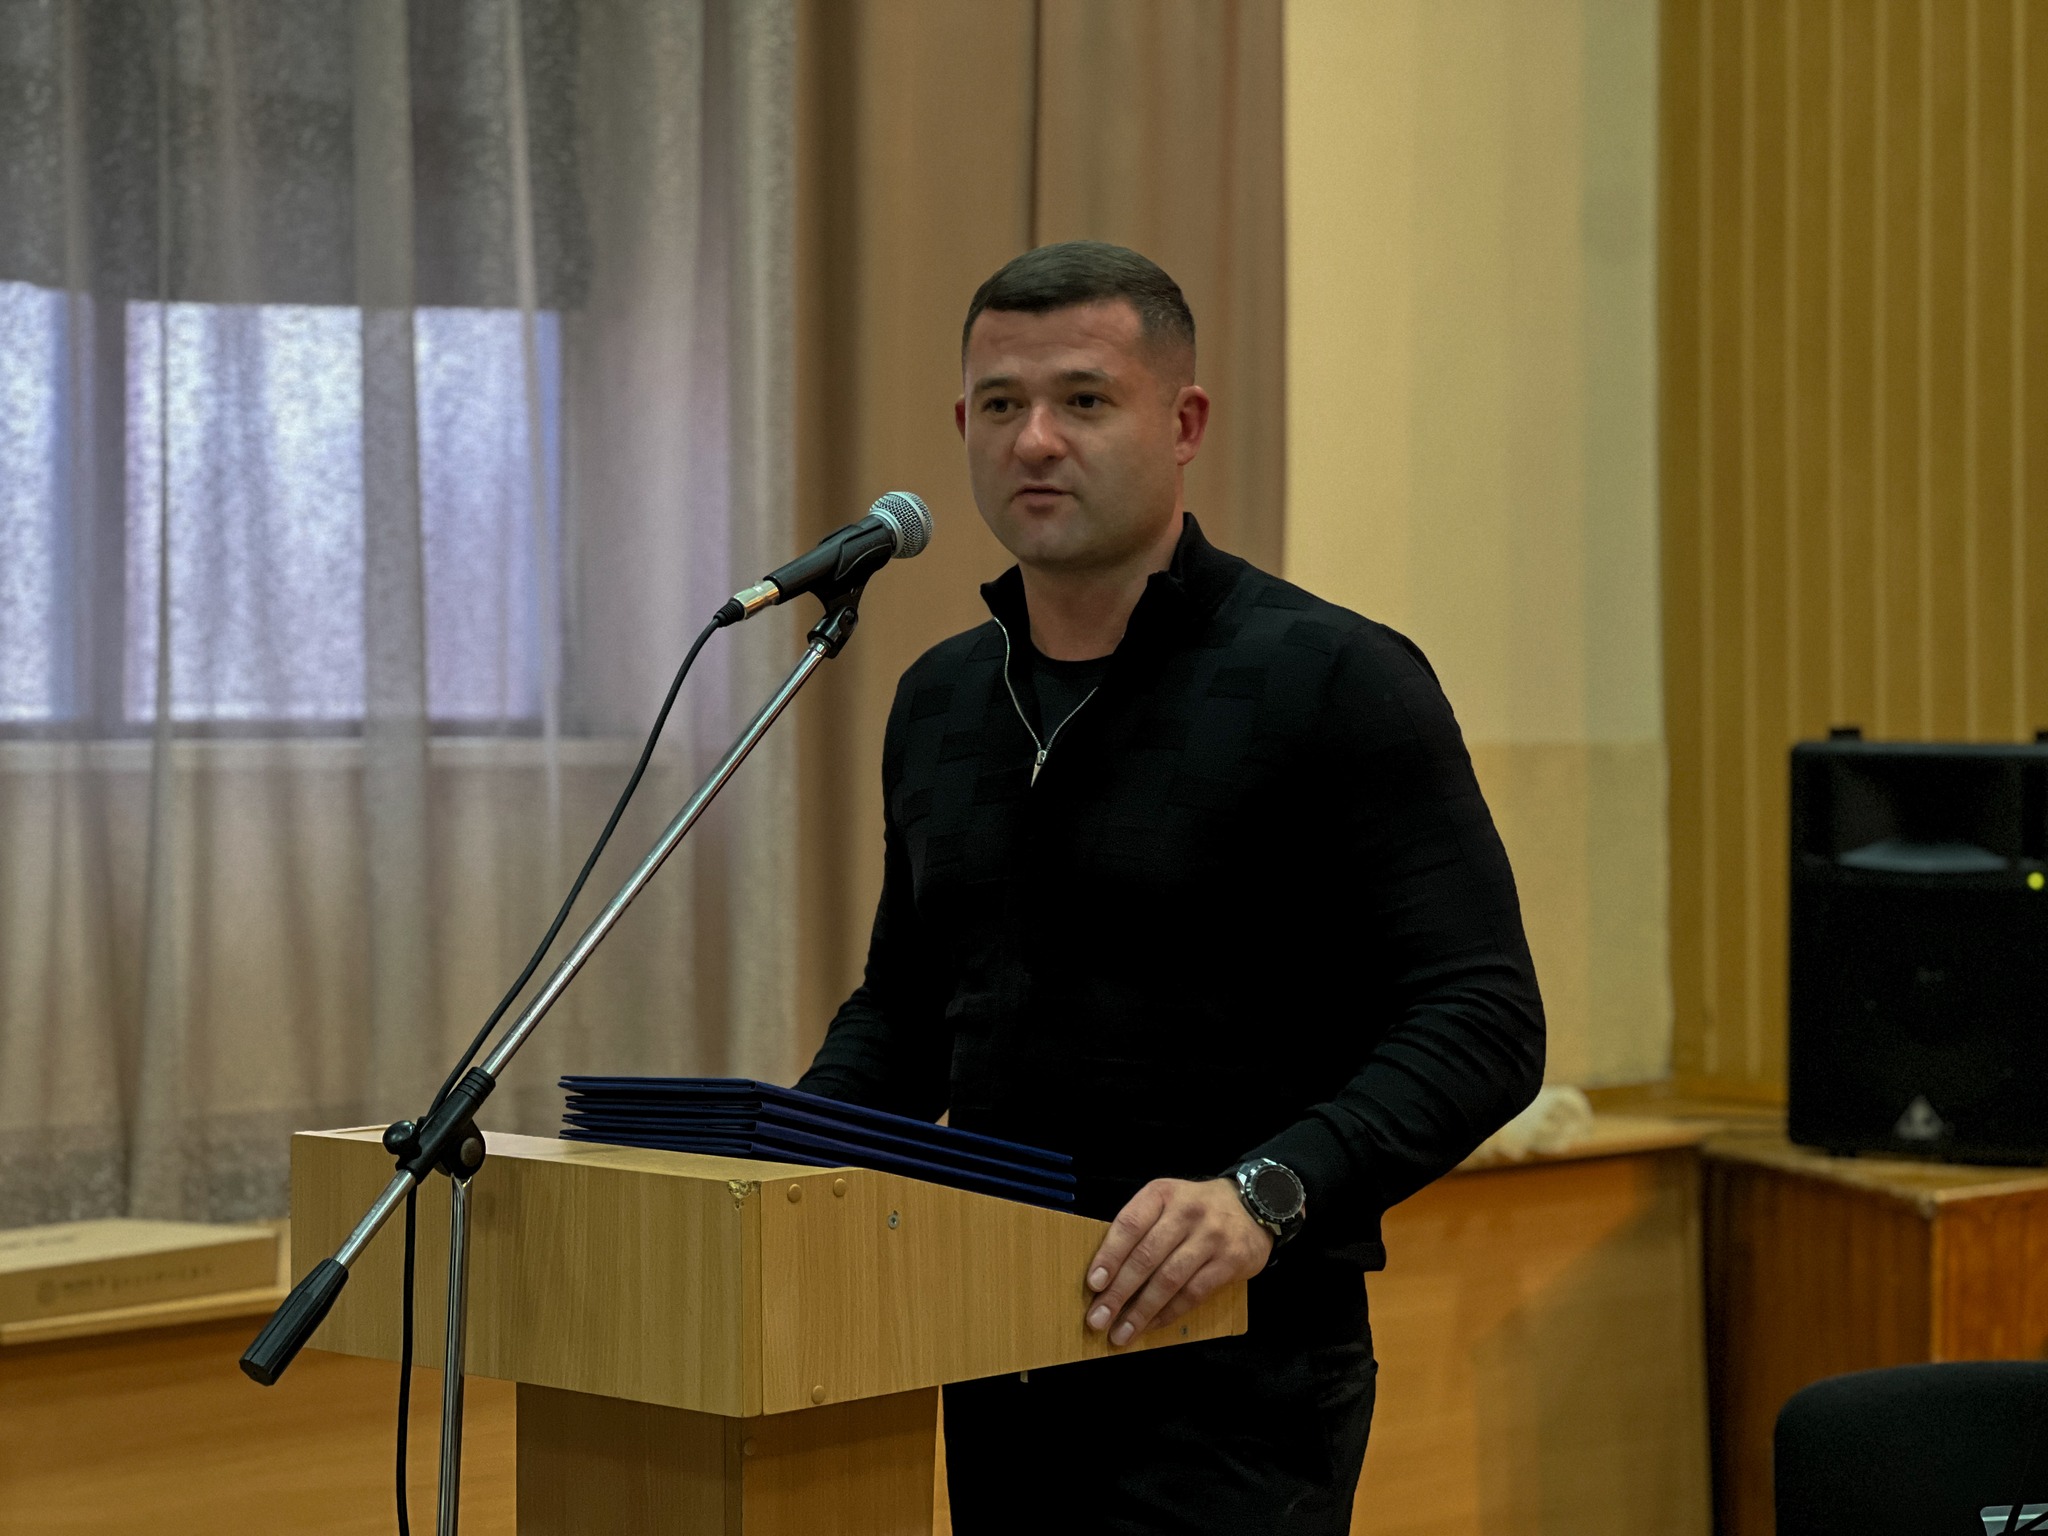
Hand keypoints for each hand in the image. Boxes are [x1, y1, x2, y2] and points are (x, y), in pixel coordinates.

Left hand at [1084, 1177, 1274, 1346]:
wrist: (1253, 1205)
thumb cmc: (1195, 1208)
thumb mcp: (1166, 1202)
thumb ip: (1140, 1228)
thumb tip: (1105, 1274)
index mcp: (1162, 1194)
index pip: (1130, 1225)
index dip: (1109, 1256)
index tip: (1093, 1285)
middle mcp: (1186, 1212)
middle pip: (1146, 1256)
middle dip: (1119, 1292)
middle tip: (1098, 1318)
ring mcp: (1211, 1237)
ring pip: (1169, 1279)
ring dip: (1141, 1310)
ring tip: (1121, 1332)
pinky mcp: (1230, 1261)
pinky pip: (1193, 1293)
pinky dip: (1169, 1312)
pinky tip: (1152, 1324)